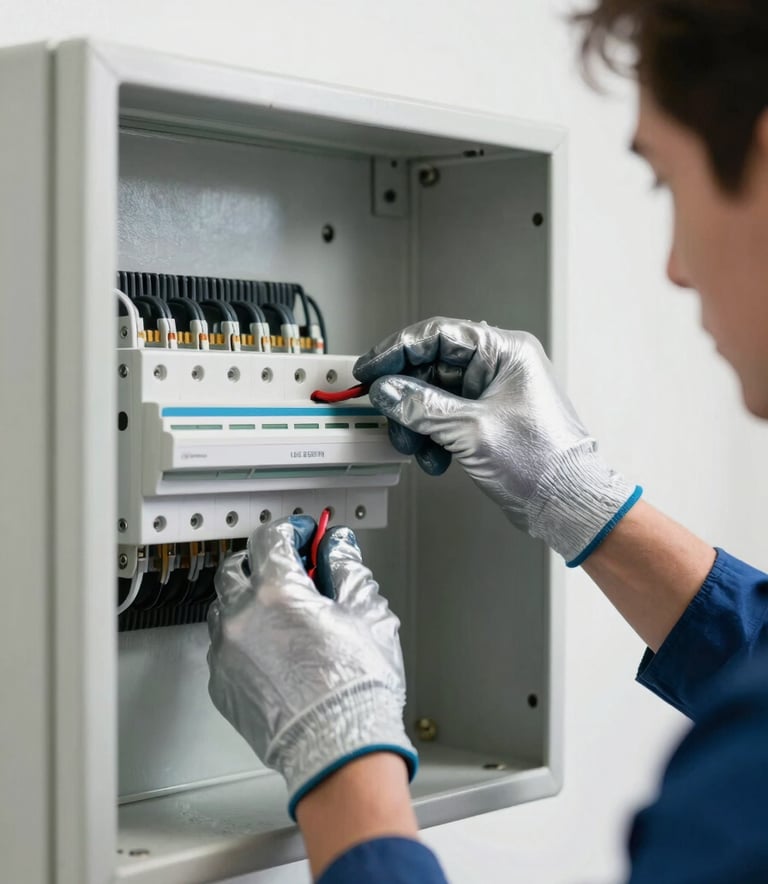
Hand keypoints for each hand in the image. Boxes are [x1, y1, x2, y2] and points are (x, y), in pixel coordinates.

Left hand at [207, 516, 416, 818]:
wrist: (339, 751)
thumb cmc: (356, 690)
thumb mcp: (367, 612)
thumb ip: (346, 568)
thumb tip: (338, 547)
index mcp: (278, 591)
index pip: (272, 537)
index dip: (294, 530)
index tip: (305, 535)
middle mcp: (243, 616)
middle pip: (236, 566)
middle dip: (262, 561)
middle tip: (289, 569)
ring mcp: (226, 652)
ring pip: (223, 607)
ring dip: (247, 600)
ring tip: (279, 612)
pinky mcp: (221, 684)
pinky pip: (222, 647)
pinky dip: (242, 639)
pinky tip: (272, 649)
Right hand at [354, 317, 640, 565]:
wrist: (566, 503)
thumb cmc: (543, 461)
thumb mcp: (471, 429)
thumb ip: (422, 406)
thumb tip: (387, 390)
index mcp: (504, 351)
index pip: (438, 335)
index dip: (398, 350)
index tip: (370, 370)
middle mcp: (498, 367)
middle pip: (431, 367)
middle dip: (406, 397)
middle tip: (389, 414)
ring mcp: (490, 395)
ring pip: (433, 397)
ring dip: (417, 423)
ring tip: (415, 446)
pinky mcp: (485, 421)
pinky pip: (444, 419)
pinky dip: (432, 437)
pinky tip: (434, 458)